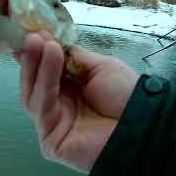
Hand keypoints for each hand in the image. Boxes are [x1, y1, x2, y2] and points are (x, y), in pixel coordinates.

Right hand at [16, 32, 138, 172]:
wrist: (144, 124)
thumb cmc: (125, 96)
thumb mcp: (99, 67)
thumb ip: (73, 57)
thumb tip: (49, 41)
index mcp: (67, 94)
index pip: (42, 75)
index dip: (35, 55)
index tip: (31, 33)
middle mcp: (56, 109)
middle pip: (33, 84)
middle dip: (33, 58)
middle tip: (33, 36)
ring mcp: (51, 126)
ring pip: (34, 95)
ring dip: (38, 66)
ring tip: (43, 43)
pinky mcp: (50, 142)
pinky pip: (42, 110)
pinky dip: (45, 82)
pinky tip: (51, 58)